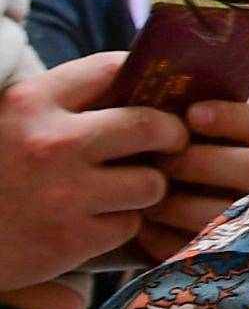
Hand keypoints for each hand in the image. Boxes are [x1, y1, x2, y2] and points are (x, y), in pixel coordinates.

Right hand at [0, 54, 185, 290]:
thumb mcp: (7, 121)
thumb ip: (58, 106)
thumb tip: (130, 92)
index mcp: (30, 104)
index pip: (110, 69)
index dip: (144, 79)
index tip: (157, 92)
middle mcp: (51, 143)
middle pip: (151, 126)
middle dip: (172, 134)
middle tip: (172, 142)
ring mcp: (65, 193)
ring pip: (151, 183)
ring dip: (145, 188)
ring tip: (125, 190)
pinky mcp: (73, 239)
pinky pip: (130, 225)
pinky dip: (120, 225)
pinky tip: (97, 222)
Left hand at [134, 99, 248, 264]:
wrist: (199, 244)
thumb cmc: (188, 180)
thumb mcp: (202, 148)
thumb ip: (190, 125)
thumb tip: (157, 95)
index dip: (228, 117)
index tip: (192, 114)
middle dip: (199, 162)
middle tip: (161, 161)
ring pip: (223, 212)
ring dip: (175, 203)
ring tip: (143, 198)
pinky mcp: (224, 261)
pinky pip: (196, 249)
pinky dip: (162, 238)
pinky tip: (142, 228)